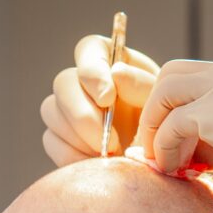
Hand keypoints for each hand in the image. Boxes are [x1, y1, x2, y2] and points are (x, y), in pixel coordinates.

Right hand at [40, 34, 159, 165]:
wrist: (157, 154)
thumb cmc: (160, 117)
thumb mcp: (160, 100)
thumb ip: (141, 85)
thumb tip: (115, 73)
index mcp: (110, 60)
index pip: (89, 49)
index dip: (92, 71)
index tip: (108, 98)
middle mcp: (82, 80)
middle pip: (63, 83)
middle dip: (82, 113)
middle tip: (110, 141)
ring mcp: (66, 108)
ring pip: (52, 113)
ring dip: (80, 137)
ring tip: (112, 154)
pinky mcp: (58, 136)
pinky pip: (52, 141)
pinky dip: (74, 155)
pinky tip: (98, 163)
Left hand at [138, 58, 212, 202]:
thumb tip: (187, 155)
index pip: (198, 77)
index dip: (180, 109)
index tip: (178, 144)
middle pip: (174, 72)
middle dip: (158, 110)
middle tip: (159, 147)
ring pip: (166, 89)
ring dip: (156, 127)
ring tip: (164, 162)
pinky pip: (173, 124)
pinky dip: (165, 148)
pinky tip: (177, 170)